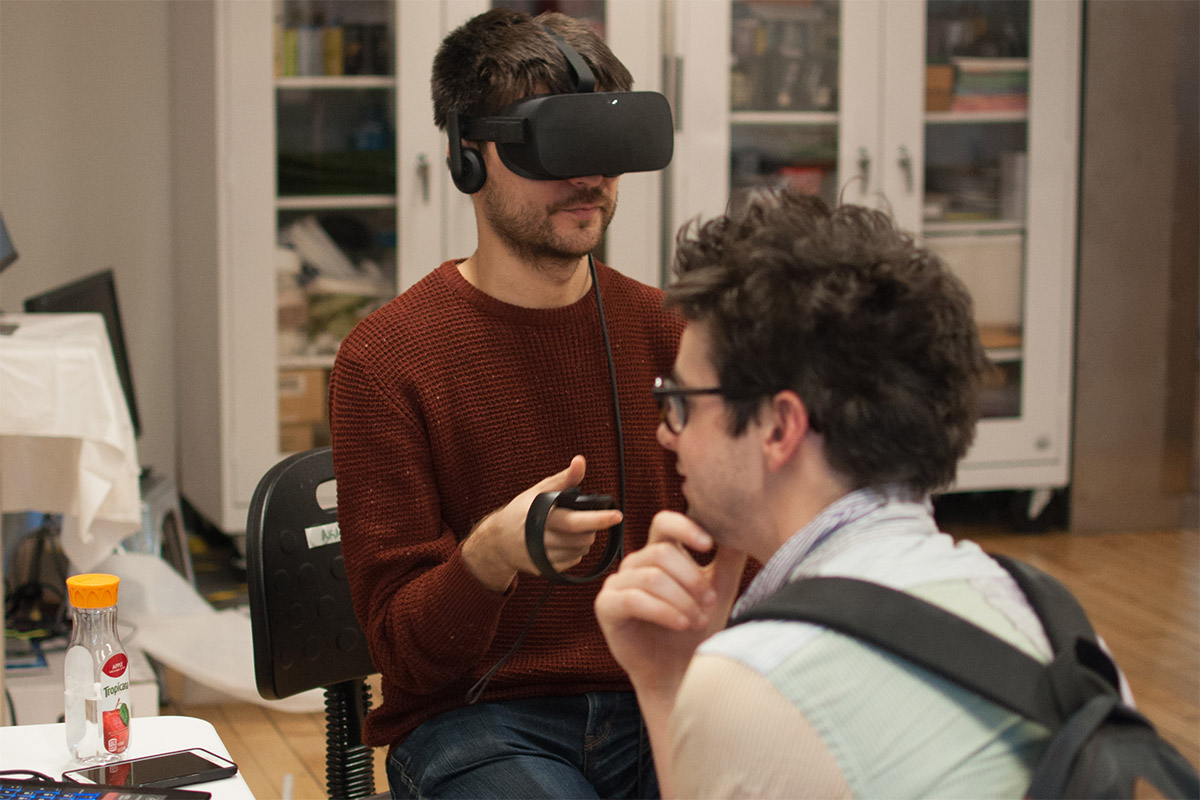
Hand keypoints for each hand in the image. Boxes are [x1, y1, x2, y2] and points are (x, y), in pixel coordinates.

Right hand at [463, 455, 623, 590]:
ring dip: (584, 540)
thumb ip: (564, 478)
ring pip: (580, 551)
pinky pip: (573, 561)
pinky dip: (575, 551)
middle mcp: (540, 539)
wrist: (497, 542)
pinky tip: (566, 542)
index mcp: (541, 516)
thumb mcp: (540, 490)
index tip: (617, 515)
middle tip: (588, 519)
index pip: (575, 521)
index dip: (598, 519)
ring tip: (574, 529)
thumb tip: (580, 461)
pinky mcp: (545, 569)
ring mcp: (542, 557)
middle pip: (581, 538)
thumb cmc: (522, 510)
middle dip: (591, 528)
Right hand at [595, 510, 746, 695]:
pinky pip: (633, 599)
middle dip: (691, 578)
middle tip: (709, 601)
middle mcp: (635, 563)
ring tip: (698, 620)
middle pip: (661, 552)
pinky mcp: (606, 607)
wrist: (681, 671)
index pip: (664, 522)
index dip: (684, 528)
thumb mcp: (719, 591)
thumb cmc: (698, 629)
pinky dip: (662, 611)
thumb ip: (728, 560)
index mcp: (659, 553)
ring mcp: (617, 583)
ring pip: (651, 577)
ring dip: (681, 599)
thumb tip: (738, 530)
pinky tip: (681, 624)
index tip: (709, 545)